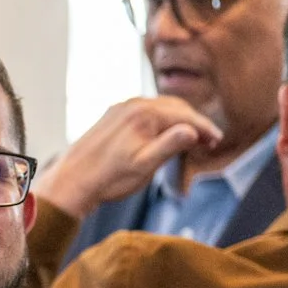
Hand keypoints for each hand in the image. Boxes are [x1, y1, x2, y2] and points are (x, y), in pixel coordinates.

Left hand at [33, 96, 221, 216]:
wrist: (71, 182)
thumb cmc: (109, 178)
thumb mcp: (144, 165)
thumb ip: (169, 146)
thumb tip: (192, 130)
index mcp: (143, 113)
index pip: (184, 116)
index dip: (204, 128)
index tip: (217, 141)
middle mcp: (131, 104)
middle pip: (174, 108)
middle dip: (194, 122)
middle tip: (210, 141)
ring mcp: (120, 108)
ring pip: (160, 108)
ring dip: (178, 121)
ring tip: (191, 139)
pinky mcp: (112, 116)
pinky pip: (145, 112)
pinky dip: (160, 121)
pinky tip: (164, 135)